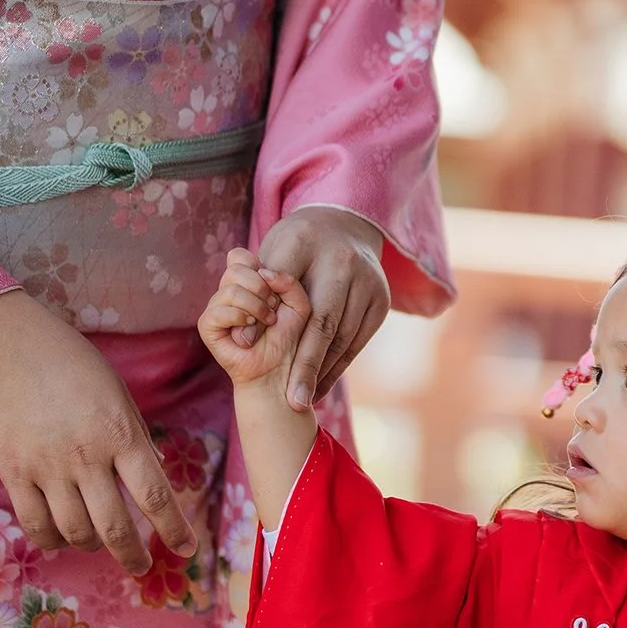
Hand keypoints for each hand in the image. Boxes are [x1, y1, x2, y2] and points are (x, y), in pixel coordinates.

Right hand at [0, 290, 194, 575]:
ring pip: (76, 532)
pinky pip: (36, 525)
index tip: (186, 550)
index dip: (174, 530)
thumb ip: (135, 440)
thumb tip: (153, 481)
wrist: (10, 348)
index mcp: (121, 434)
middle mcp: (87, 457)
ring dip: (93, 546)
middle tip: (142, 567)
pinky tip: (62, 537)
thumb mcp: (118, 395)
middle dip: (133, 556)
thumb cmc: (72, 366)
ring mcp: (48, 468)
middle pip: (115, 527)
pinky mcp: (15, 474)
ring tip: (99, 543)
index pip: (155, 495)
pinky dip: (53, 540)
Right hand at [200, 249, 312, 391]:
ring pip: (229, 290)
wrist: (280, 371)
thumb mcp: (300, 304)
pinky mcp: (208, 327)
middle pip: (234, 269)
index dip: (256, 266)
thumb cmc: (290, 337)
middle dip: (260, 288)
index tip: (273, 289)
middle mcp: (228, 292)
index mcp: (246, 283)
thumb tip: (263, 271)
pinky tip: (249, 330)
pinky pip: (217, 311)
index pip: (239, 256)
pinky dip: (238, 318)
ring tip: (266, 322)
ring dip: (254, 306)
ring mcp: (216, 308)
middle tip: (272, 309)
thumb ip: (289, 281)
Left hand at [255, 205, 390, 411]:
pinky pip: (358, 341)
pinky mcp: (382, 301)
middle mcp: (343, 261)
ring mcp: (368, 282)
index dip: (263, 320)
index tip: (245, 351)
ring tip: (303, 399)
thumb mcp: (272, 253)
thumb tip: (244, 339)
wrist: (345, 226)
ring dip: (323, 372)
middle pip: (322, 321)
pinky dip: (339, 366)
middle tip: (292, 401)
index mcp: (305, 242)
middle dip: (305, 364)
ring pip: (343, 336)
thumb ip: (257, 290)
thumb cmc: (296, 247)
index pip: (281, 287)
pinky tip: (321, 385)